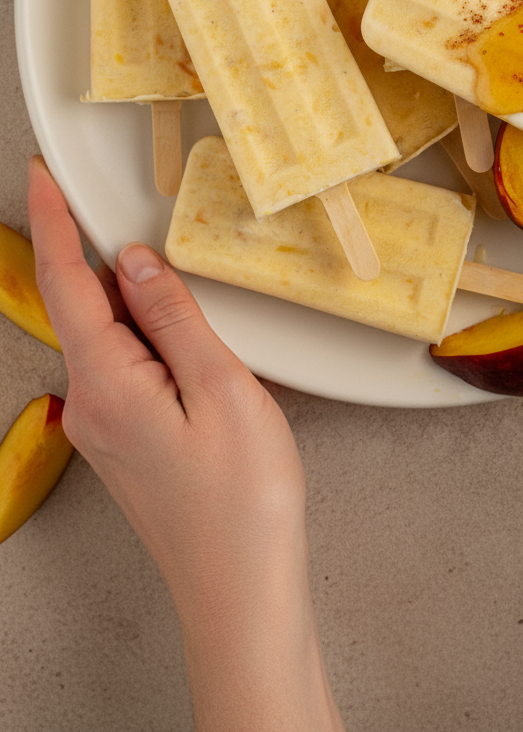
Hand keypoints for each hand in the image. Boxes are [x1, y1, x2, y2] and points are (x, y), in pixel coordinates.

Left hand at [28, 156, 343, 731]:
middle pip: (89, 307)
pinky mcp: (127, 442)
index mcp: (107, 383)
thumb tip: (136, 261)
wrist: (241, 588)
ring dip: (145, 313)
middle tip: (162, 246)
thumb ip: (173, 316)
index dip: (52, 222)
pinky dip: (154, 345)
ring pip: (114, 340)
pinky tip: (196, 358)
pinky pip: (128, 370)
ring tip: (200, 330)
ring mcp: (105, 428)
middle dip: (116, 267)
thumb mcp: (222, 387)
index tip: (40, 176)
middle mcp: (91, 405)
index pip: (66, 282)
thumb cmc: (242, 501)